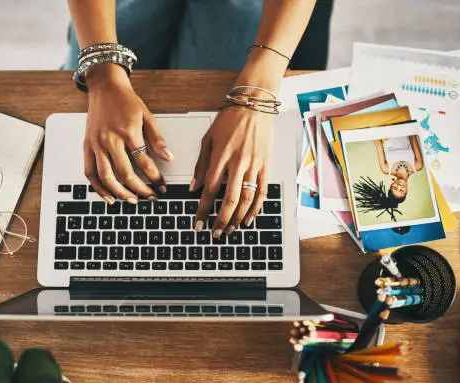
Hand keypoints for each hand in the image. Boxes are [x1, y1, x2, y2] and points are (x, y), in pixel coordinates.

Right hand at [83, 64, 173, 203]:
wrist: (104, 87)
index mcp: (127, 131)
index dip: (155, 177)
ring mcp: (96, 144)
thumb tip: (169, 157)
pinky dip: (98, 188)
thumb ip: (157, 139)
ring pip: (106, 177)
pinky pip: (90, 172)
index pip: (144, 162)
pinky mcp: (87, 146)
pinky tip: (109, 197)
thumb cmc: (126, 101)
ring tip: (132, 201)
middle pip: (125, 173)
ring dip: (120, 193)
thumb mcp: (147, 116)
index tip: (162, 186)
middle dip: (140, 189)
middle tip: (150, 196)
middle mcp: (110, 139)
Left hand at [191, 105, 273, 236]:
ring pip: (247, 199)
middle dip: (221, 220)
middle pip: (229, 199)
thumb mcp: (207, 139)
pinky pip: (262, 192)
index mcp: (221, 156)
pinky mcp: (265, 166)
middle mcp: (238, 163)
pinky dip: (256, 208)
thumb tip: (194, 187)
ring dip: (238, 218)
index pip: (210, 190)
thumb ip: (201, 164)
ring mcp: (254, 165)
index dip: (203, 209)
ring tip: (230, 230)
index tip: (198, 223)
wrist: (254, 105)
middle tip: (215, 233)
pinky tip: (248, 218)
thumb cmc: (229, 119)